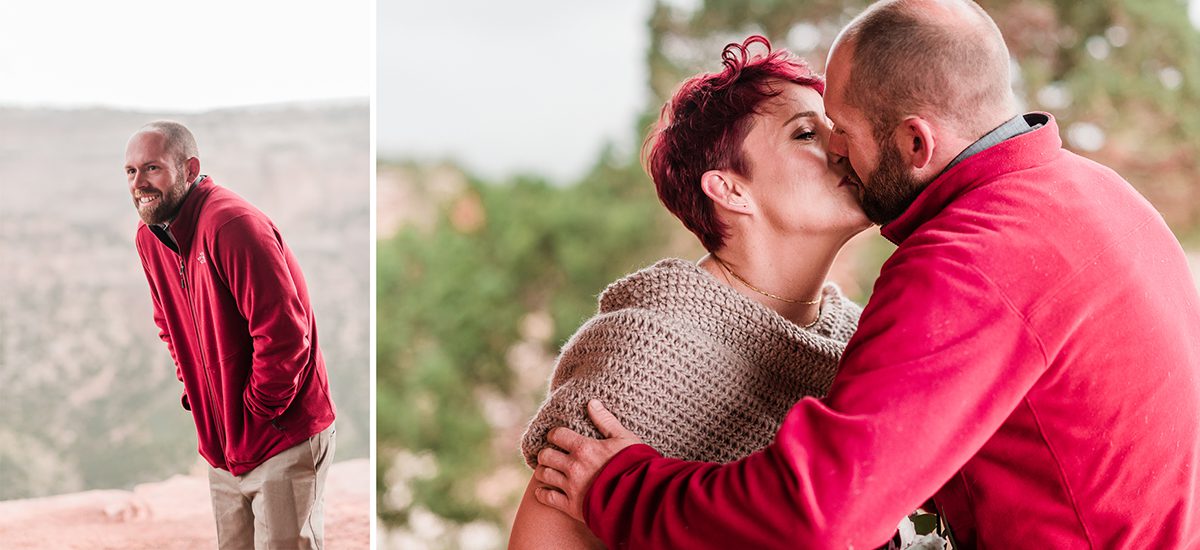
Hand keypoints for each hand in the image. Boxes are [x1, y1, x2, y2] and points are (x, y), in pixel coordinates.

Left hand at [533, 400, 643, 521]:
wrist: (641, 497)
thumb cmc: (636, 465)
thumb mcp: (624, 438)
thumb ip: (605, 421)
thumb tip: (591, 402)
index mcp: (584, 448)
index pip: (557, 435)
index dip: (554, 434)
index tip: (556, 437)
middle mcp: (573, 466)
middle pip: (545, 455)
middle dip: (546, 453)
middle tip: (550, 454)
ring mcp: (571, 487)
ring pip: (544, 475)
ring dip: (544, 471)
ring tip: (548, 470)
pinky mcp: (572, 506)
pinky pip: (548, 498)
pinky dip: (542, 493)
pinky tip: (544, 490)